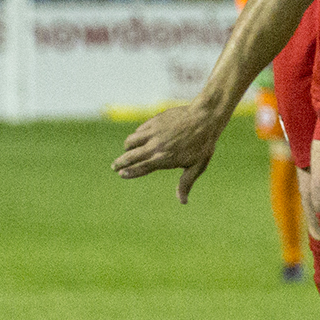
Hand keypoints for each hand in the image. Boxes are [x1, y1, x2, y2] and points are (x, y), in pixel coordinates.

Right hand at [112, 101, 228, 202]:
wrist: (205, 117)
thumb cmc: (203, 143)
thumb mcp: (198, 166)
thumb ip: (186, 183)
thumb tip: (183, 201)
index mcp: (164, 158)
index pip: (141, 168)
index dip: (129, 172)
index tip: (121, 174)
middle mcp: (155, 145)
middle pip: (130, 155)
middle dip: (120, 162)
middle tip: (114, 166)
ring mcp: (154, 132)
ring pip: (131, 140)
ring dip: (127, 147)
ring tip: (128, 151)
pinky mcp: (154, 121)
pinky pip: (139, 130)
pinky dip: (137, 135)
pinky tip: (140, 138)